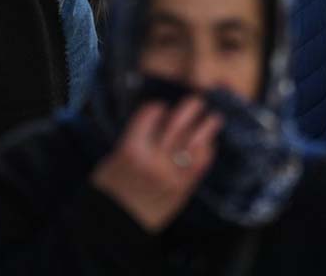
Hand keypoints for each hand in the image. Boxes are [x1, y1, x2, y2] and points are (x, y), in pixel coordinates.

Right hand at [90, 96, 222, 232]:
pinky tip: (207, 144)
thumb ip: (137, 138)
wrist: (116, 225)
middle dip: (189, 109)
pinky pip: (199, 165)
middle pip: (176, 124)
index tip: (161, 107)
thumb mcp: (115, 156)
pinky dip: (206, 152)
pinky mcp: (181, 189)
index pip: (151, 114)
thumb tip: (160, 119)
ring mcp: (170, 175)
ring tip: (214, 118)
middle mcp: (153, 159)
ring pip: (194, 143)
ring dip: (206, 127)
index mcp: (131, 149)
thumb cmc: (111, 187)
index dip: (158, 107)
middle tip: (197, 101)